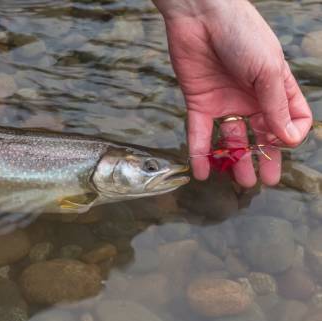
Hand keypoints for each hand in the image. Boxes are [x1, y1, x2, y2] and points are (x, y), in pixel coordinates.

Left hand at [153, 0, 311, 186]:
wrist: (201, 16)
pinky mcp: (199, 102)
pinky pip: (200, 133)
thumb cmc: (241, 35)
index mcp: (276, 87)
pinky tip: (202, 172)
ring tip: (240, 182)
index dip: (290, 134)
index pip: (292, 119)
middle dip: (264, 158)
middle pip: (262, 135)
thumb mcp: (267, 70)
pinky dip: (200, 153)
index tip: (282, 143)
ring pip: (233, 138)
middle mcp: (251, 97)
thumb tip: (289, 139)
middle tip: (263, 181)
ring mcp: (225, 101)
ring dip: (236, 160)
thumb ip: (276, 105)